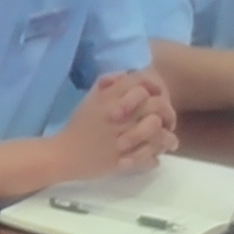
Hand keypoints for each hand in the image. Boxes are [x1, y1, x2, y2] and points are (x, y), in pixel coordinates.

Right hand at [51, 68, 178, 179]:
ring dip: (167, 136)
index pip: (141, 82)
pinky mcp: (123, 158)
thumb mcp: (90, 100)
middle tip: (169, 121)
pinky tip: (157, 156)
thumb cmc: (78, 126)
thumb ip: (107, 85)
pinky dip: (156, 155)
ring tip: (170, 141)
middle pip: (155, 104)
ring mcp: (122, 136)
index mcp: (109, 97)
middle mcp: (119, 114)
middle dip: (167, 111)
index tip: (158, 96)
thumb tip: (125, 75)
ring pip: (156, 129)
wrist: (63, 154)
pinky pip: (148, 154)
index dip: (155, 86)